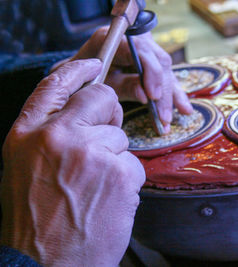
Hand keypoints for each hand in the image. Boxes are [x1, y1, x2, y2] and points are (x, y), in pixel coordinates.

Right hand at [1, 59, 144, 265]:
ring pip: (120, 135)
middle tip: (103, 140)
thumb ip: (50, 135)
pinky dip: (126, 180)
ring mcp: (90, 152)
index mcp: (28, 134)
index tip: (94, 64)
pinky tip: (108, 200)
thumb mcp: (26, 167)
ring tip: (95, 188)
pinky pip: (134, 163)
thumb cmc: (37, 220)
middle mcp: (58, 136)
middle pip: (100, 97)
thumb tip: (79, 115)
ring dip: (114, 158)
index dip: (79, 70)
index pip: (55, 83)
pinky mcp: (119, 172)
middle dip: (108, 113)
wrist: (44, 265)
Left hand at [65, 27, 192, 132]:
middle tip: (163, 117)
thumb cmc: (85, 79)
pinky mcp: (152, 62)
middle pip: (158, 61)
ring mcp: (145, 49)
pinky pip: (167, 77)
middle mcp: (133, 40)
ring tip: (173, 117)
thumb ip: (122, 86)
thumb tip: (145, 96)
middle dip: (163, 92)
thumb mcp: (100, 83)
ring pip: (167, 70)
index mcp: (114, 40)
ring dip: (171, 97)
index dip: (150, 72)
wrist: (79, 75)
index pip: (140, 50)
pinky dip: (175, 95)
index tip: (152, 97)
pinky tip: (185, 109)